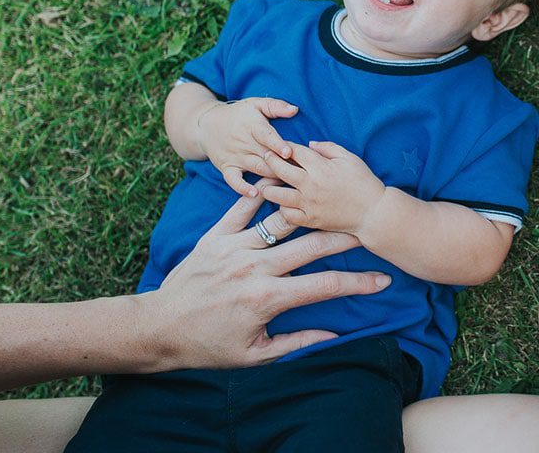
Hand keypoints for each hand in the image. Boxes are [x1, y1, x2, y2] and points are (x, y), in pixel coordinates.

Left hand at [142, 192, 390, 369]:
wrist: (156, 329)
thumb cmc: (206, 347)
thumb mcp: (254, 355)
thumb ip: (297, 343)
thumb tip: (334, 335)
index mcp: (267, 299)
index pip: (325, 286)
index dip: (359, 283)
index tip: (382, 280)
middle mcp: (254, 268)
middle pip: (311, 245)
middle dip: (344, 237)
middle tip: (366, 229)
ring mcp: (233, 248)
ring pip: (281, 221)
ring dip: (309, 211)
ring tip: (329, 203)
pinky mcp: (213, 237)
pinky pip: (241, 210)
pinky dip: (261, 195)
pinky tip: (280, 183)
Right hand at [196, 97, 298, 195]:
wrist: (206, 126)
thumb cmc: (239, 114)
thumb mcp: (255, 104)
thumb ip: (275, 106)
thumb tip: (295, 109)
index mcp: (252, 126)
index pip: (266, 135)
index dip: (278, 144)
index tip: (289, 152)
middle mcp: (244, 142)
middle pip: (266, 156)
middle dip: (283, 164)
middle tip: (301, 173)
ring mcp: (235, 156)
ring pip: (256, 168)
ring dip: (272, 176)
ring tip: (289, 183)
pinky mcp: (227, 168)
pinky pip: (234, 181)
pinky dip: (242, 188)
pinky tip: (255, 194)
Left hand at [260, 141, 386, 233]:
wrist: (373, 213)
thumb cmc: (364, 182)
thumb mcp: (350, 158)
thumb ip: (328, 148)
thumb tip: (309, 144)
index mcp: (321, 167)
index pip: (294, 151)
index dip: (284, 145)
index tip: (279, 145)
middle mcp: (311, 184)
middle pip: (279, 169)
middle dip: (269, 160)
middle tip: (266, 158)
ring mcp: (308, 204)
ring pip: (276, 195)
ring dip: (269, 187)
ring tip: (269, 184)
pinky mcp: (310, 220)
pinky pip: (286, 215)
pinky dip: (282, 208)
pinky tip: (284, 203)